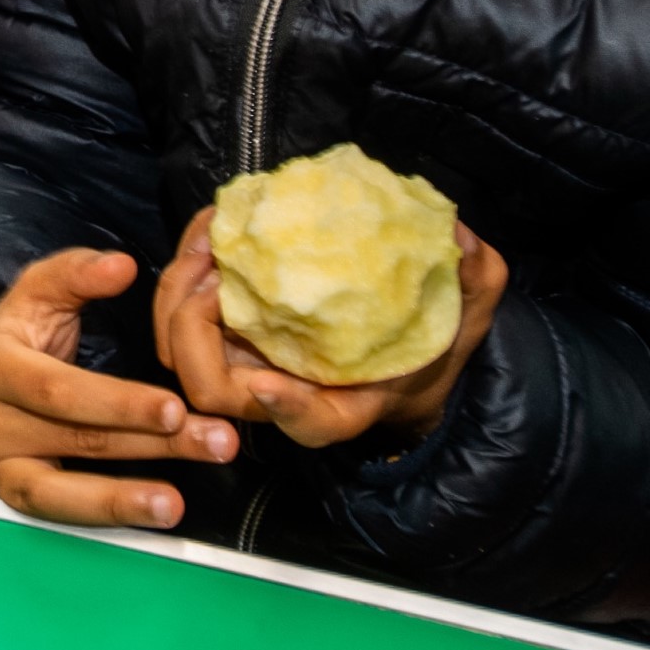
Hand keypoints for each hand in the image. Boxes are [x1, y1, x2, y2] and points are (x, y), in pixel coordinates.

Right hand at [0, 249, 238, 528]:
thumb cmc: (13, 339)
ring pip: (59, 490)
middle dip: (152, 442)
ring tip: (174, 505)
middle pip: (75, 437)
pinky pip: (53, 516)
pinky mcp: (6, 498)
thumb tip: (122, 265)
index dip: (117, 402)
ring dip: (123, 500)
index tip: (176, 407)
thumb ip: (76, 275)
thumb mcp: (34, 296)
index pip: (57, 388)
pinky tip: (148, 518)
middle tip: (215, 441)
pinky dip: (101, 518)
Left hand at [153, 207, 507, 449]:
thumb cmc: (431, 332)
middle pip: (212, 388)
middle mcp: (285, 387)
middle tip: (214, 276)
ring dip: (177, 296)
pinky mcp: (233, 320)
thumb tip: (458, 240)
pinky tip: (212, 226)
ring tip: (209, 245)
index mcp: (344, 402)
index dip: (288, 410)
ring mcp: (251, 355)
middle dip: (191, 334)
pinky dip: (188, 262)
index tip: (272, 384)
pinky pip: (185, 303)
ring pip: (181, 348)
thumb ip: (472, 279)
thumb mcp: (469, 307)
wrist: (404, 337)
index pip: (312, 424)